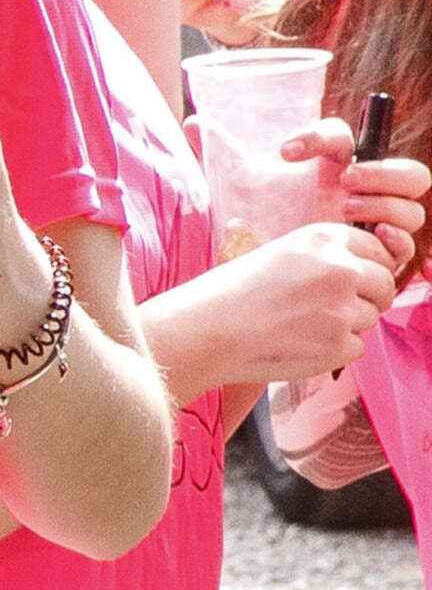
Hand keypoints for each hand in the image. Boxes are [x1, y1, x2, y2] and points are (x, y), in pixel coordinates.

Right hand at [183, 219, 397, 385]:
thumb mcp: (281, 254)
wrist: (205, 330)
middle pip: (385, 284)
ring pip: (371, 317)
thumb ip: (327, 257)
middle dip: (366, 298)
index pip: (378, 250)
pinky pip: (356, 347)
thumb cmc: (233, 293)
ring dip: (346, 325)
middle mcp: (341, 268)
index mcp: (325, 239)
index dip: (366, 268)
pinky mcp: (338, 345)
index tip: (344, 282)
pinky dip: (334, 350)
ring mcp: (343, 308)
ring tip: (301, 326)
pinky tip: (299, 344)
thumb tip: (369, 273)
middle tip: (326, 309)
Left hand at [276, 114, 429, 273]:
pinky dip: (397, 239)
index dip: (325, 138)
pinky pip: (405, 246)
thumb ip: (278, 168)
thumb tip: (290, 150)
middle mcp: (373, 194)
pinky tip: (375, 234)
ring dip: (384, 205)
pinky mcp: (378, 257)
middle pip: (412, 176)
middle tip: (346, 179)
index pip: (353, 136)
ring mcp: (380, 226)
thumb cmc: (268, 222)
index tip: (290, 153)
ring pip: (410, 211)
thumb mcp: (264, 189)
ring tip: (344, 209)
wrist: (266, 266)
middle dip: (384, 173)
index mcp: (350, 168)